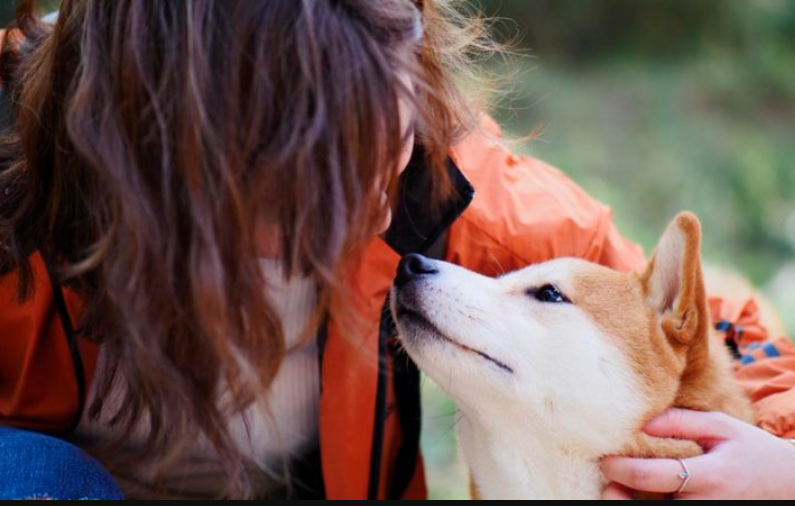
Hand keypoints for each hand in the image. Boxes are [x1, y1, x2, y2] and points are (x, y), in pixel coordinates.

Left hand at [601, 409, 794, 499]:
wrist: (787, 485)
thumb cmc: (750, 450)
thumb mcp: (721, 427)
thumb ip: (680, 421)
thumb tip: (641, 421)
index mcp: (709, 476)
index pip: (653, 476)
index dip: (621, 468)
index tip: (607, 459)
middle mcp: (705, 504)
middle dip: (618, 496)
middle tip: (608, 481)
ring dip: (631, 505)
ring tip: (617, 490)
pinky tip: (639, 496)